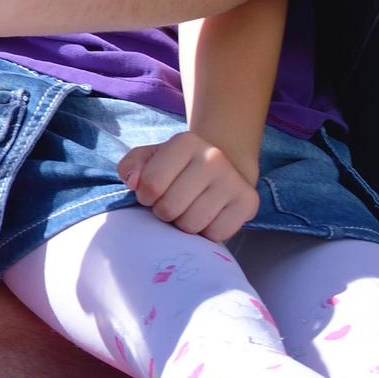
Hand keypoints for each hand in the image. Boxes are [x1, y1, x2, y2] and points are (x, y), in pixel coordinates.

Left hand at [118, 130, 260, 243]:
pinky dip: (206, 233)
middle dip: (163, 212)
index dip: (145, 197)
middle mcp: (213, 158)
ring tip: (188, 210)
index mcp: (185, 142)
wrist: (222, 169)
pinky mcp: (248, 202)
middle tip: (171, 204)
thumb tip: (134, 183)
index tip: (151, 194)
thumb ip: (130, 167)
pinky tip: (208, 217)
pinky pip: (215, 235)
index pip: (150, 184)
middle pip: (169, 208)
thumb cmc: (176, 167)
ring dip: (183, 224)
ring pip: (192, 225)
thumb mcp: (148, 159)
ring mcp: (234, 180)